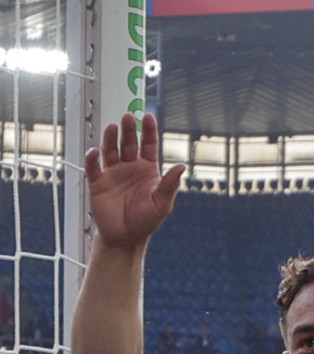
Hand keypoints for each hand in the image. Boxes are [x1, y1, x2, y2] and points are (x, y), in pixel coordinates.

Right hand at [83, 112, 184, 252]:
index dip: (149, 130)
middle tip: (128, 117)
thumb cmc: (146, 221)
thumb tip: (182, 166)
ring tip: (112, 127)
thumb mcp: (162, 203)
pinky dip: (92, 158)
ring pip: (111, 150)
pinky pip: (93, 167)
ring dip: (111, 139)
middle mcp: (130, 167)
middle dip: (129, 130)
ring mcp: (113, 173)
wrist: (125, 237)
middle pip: (129, 143)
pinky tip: (94, 151)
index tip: (148, 116)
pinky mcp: (98, 182)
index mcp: (148, 170)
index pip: (149, 145)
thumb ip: (170, 184)